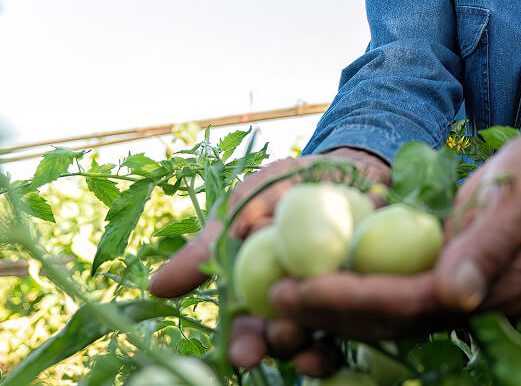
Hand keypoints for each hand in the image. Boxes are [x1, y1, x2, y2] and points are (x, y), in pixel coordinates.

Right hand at [148, 147, 389, 374]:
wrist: (346, 164)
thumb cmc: (285, 186)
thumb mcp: (243, 207)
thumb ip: (207, 248)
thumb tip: (156, 290)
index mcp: (258, 290)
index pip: (245, 328)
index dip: (243, 345)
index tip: (245, 355)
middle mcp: (293, 302)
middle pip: (283, 339)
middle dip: (281, 345)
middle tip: (284, 338)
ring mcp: (331, 299)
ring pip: (320, 335)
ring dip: (316, 342)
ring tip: (313, 333)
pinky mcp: (365, 290)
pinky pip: (362, 319)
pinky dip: (357, 326)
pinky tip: (357, 323)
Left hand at [268, 103, 520, 338]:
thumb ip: (488, 248)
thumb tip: (455, 295)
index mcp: (496, 293)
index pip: (412, 306)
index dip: (353, 301)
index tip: (301, 288)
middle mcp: (473, 303)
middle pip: (390, 319)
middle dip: (329, 311)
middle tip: (272, 298)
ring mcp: (459, 291)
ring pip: (385, 310)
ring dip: (333, 305)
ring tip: (280, 295)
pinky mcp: (445, 274)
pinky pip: (392, 287)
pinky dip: (353, 283)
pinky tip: (313, 272)